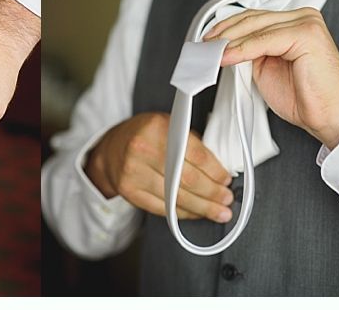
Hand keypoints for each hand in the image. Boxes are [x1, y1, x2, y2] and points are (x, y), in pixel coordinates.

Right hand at [85, 112, 233, 222]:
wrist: (112, 149)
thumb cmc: (146, 135)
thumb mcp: (168, 125)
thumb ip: (191, 143)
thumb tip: (219, 168)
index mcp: (158, 128)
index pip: (195, 154)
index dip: (215, 171)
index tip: (226, 179)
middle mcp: (143, 149)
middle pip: (187, 179)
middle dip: (212, 193)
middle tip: (226, 199)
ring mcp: (134, 172)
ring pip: (176, 197)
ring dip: (202, 207)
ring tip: (218, 211)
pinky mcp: (130, 191)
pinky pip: (162, 208)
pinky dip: (183, 213)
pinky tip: (196, 213)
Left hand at [203, 7, 338, 149]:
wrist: (331, 117)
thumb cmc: (306, 98)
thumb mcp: (267, 67)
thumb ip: (251, 51)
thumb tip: (223, 46)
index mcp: (296, 22)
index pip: (255, 17)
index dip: (227, 27)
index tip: (208, 40)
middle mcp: (303, 17)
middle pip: (253, 18)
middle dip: (223, 33)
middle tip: (203, 46)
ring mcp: (306, 23)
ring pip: (256, 27)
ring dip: (228, 41)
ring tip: (210, 53)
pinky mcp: (306, 34)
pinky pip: (263, 40)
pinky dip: (241, 49)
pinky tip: (226, 57)